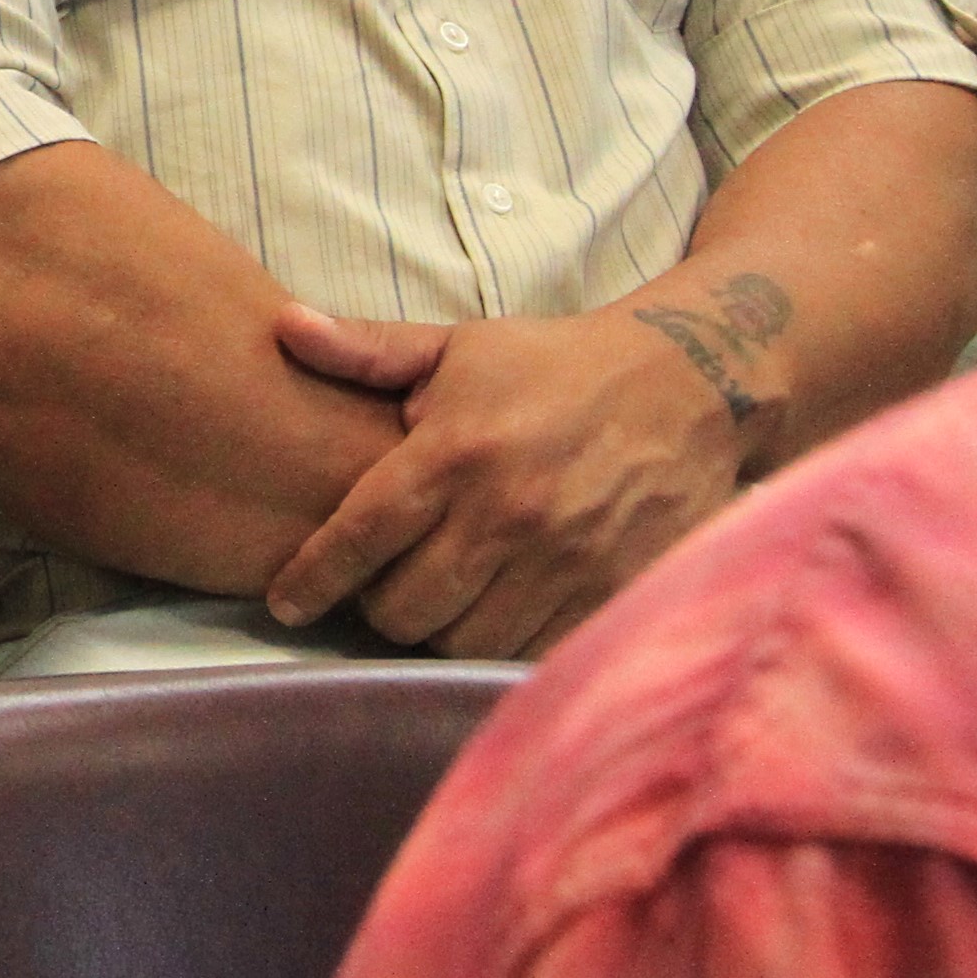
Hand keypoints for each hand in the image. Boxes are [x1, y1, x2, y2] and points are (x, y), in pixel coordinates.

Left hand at [260, 295, 759, 656]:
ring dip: (442, 629)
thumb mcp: (459, 345)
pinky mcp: (612, 591)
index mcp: (456, 453)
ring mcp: (565, 562)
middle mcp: (506, 515)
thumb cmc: (554, 366)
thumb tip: (285, 328)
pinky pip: (532, 649)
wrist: (691, 384)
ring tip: (442, 597)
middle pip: (406, 610)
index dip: (313, 578)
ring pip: (465, 640)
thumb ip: (369, 348)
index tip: (285, 600)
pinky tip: (498, 610)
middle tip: (382, 587)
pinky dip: (503, 640)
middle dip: (379, 607)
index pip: (360, 536)